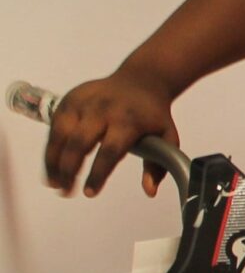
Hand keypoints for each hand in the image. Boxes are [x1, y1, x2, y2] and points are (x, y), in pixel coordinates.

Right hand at [43, 69, 178, 198]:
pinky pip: (54, 125)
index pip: (110, 151)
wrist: (142, 79)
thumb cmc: (153, 114)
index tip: (90, 193)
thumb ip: (159, 165)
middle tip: (66, 192)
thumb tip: (150, 192)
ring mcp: (84, 102)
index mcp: (129, 121)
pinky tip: (51, 165)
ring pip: (61, 134)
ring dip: (53, 161)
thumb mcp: (167, 136)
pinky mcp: (70, 99)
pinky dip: (51, 147)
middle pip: (80, 143)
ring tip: (54, 183)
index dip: (98, 174)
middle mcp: (103, 110)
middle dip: (69, 170)